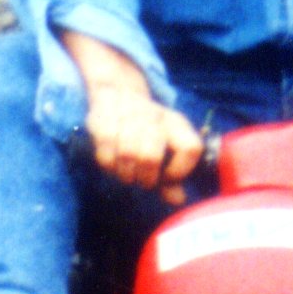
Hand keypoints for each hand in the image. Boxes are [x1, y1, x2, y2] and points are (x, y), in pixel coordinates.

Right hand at [60, 28, 203, 202]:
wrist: (119, 93)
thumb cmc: (148, 133)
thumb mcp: (166, 151)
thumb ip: (172, 178)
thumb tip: (178, 200)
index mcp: (177, 124)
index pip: (190, 149)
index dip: (179, 171)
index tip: (169, 178)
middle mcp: (156, 117)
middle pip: (150, 156)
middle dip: (146, 178)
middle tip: (144, 181)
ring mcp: (128, 116)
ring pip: (127, 155)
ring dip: (127, 174)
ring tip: (129, 174)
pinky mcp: (102, 120)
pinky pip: (105, 153)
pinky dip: (110, 166)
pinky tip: (114, 164)